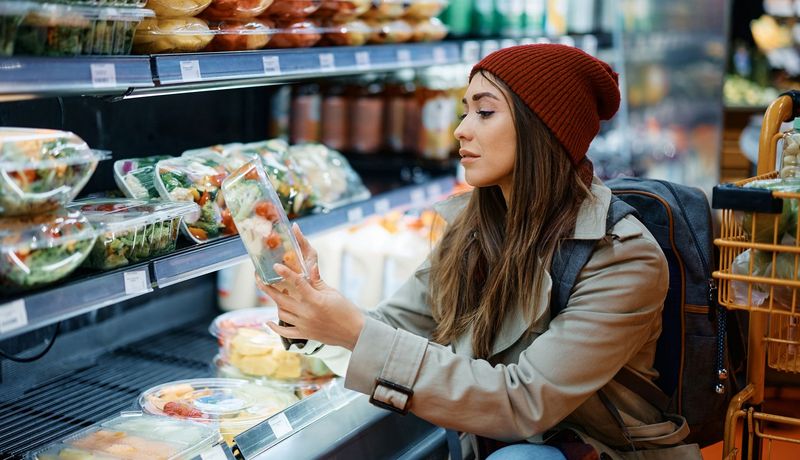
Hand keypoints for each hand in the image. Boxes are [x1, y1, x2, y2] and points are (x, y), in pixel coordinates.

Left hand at [257, 224, 364, 349]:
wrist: (354, 333)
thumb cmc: (346, 310)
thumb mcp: (333, 293)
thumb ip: (317, 281)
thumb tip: (308, 267)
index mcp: (316, 300)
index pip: (297, 283)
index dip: (285, 273)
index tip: (275, 266)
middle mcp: (307, 313)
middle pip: (281, 300)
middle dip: (268, 288)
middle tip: (259, 278)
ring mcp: (304, 325)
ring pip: (281, 313)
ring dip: (274, 302)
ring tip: (273, 292)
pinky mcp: (304, 335)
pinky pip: (285, 332)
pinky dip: (275, 327)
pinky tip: (268, 321)